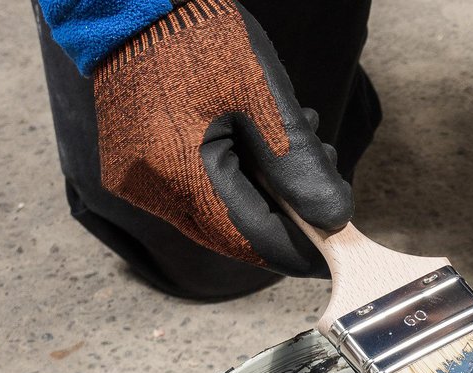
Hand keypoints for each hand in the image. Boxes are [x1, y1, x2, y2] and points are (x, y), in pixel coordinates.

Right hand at [92, 0, 351, 275]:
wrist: (133, 0)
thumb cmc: (200, 36)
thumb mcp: (265, 98)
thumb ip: (300, 166)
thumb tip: (334, 219)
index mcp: (179, 178)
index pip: (255, 242)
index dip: (303, 248)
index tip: (340, 240)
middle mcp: (150, 192)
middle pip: (237, 231)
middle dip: (288, 208)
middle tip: (324, 165)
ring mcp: (138, 181)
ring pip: (218, 212)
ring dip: (266, 188)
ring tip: (300, 138)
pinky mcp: (135, 165)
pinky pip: (195, 189)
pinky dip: (235, 174)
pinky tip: (261, 137)